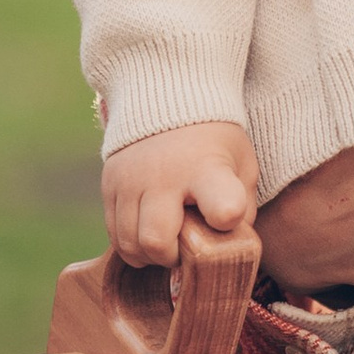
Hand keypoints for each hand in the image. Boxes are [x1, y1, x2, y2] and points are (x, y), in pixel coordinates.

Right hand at [104, 120, 261, 266]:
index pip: (223, 206)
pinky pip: (114, 235)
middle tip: (186, 245)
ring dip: (151, 254)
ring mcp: (130, 180)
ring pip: (130, 245)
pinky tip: (148, 229)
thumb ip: (243, 207)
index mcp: (207, 169)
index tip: (225, 218)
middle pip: (157, 241)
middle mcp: (163, 175)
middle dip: (173, 257)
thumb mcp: (242, 164)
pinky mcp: (109, 184)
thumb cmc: (214, 141)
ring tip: (167, 238)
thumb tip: (227, 249)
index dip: (226, 220)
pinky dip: (132, 243)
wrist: (169, 96)